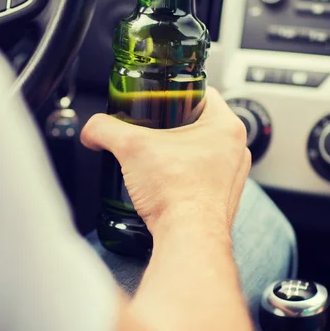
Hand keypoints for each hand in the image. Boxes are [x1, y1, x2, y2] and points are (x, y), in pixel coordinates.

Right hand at [81, 87, 250, 236]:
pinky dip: (185, 171)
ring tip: (156, 153)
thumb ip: (105, 130)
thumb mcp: (131, 148)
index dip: (176, 91)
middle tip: (152, 125)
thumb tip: (92, 130)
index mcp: (227, 126)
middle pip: (201, 121)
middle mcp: (237, 149)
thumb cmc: (177, 194)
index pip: (202, 92)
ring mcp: (233, 175)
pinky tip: (165, 177)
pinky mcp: (223, 197)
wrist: (187, 239)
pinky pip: (204, 173)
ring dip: (180, 148)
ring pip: (203, 148)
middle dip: (174, 122)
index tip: (159, 96)